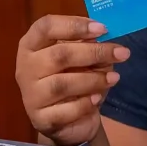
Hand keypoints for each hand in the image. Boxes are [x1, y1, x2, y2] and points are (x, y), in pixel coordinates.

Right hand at [15, 15, 129, 145]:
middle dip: (94, 53)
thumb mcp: (81, 58)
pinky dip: (85, 104)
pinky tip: (97, 99)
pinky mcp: (40, 119)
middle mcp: (25, 68)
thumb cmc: (72, 78)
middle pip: (58, 55)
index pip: (45, 27)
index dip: (74, 25)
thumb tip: (103, 38)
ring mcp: (30, 95)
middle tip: (121, 53)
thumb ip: (88, 46)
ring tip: (114, 78)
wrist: (67, 120)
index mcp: (31, 44)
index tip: (103, 29)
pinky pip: (65, 111)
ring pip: (62, 84)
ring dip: (93, 80)